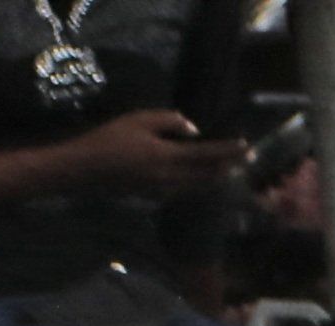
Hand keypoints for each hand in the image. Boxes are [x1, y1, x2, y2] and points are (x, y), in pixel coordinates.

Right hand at [51, 110, 244, 199]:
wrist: (86, 169)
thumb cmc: (109, 138)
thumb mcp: (137, 120)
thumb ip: (168, 121)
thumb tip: (194, 130)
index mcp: (168, 157)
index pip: (208, 155)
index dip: (230, 151)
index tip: (248, 146)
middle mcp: (172, 179)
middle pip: (211, 175)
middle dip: (231, 166)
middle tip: (249, 158)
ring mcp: (166, 191)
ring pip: (201, 185)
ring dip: (218, 176)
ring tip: (233, 167)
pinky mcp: (158, 197)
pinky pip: (188, 189)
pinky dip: (201, 182)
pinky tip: (205, 176)